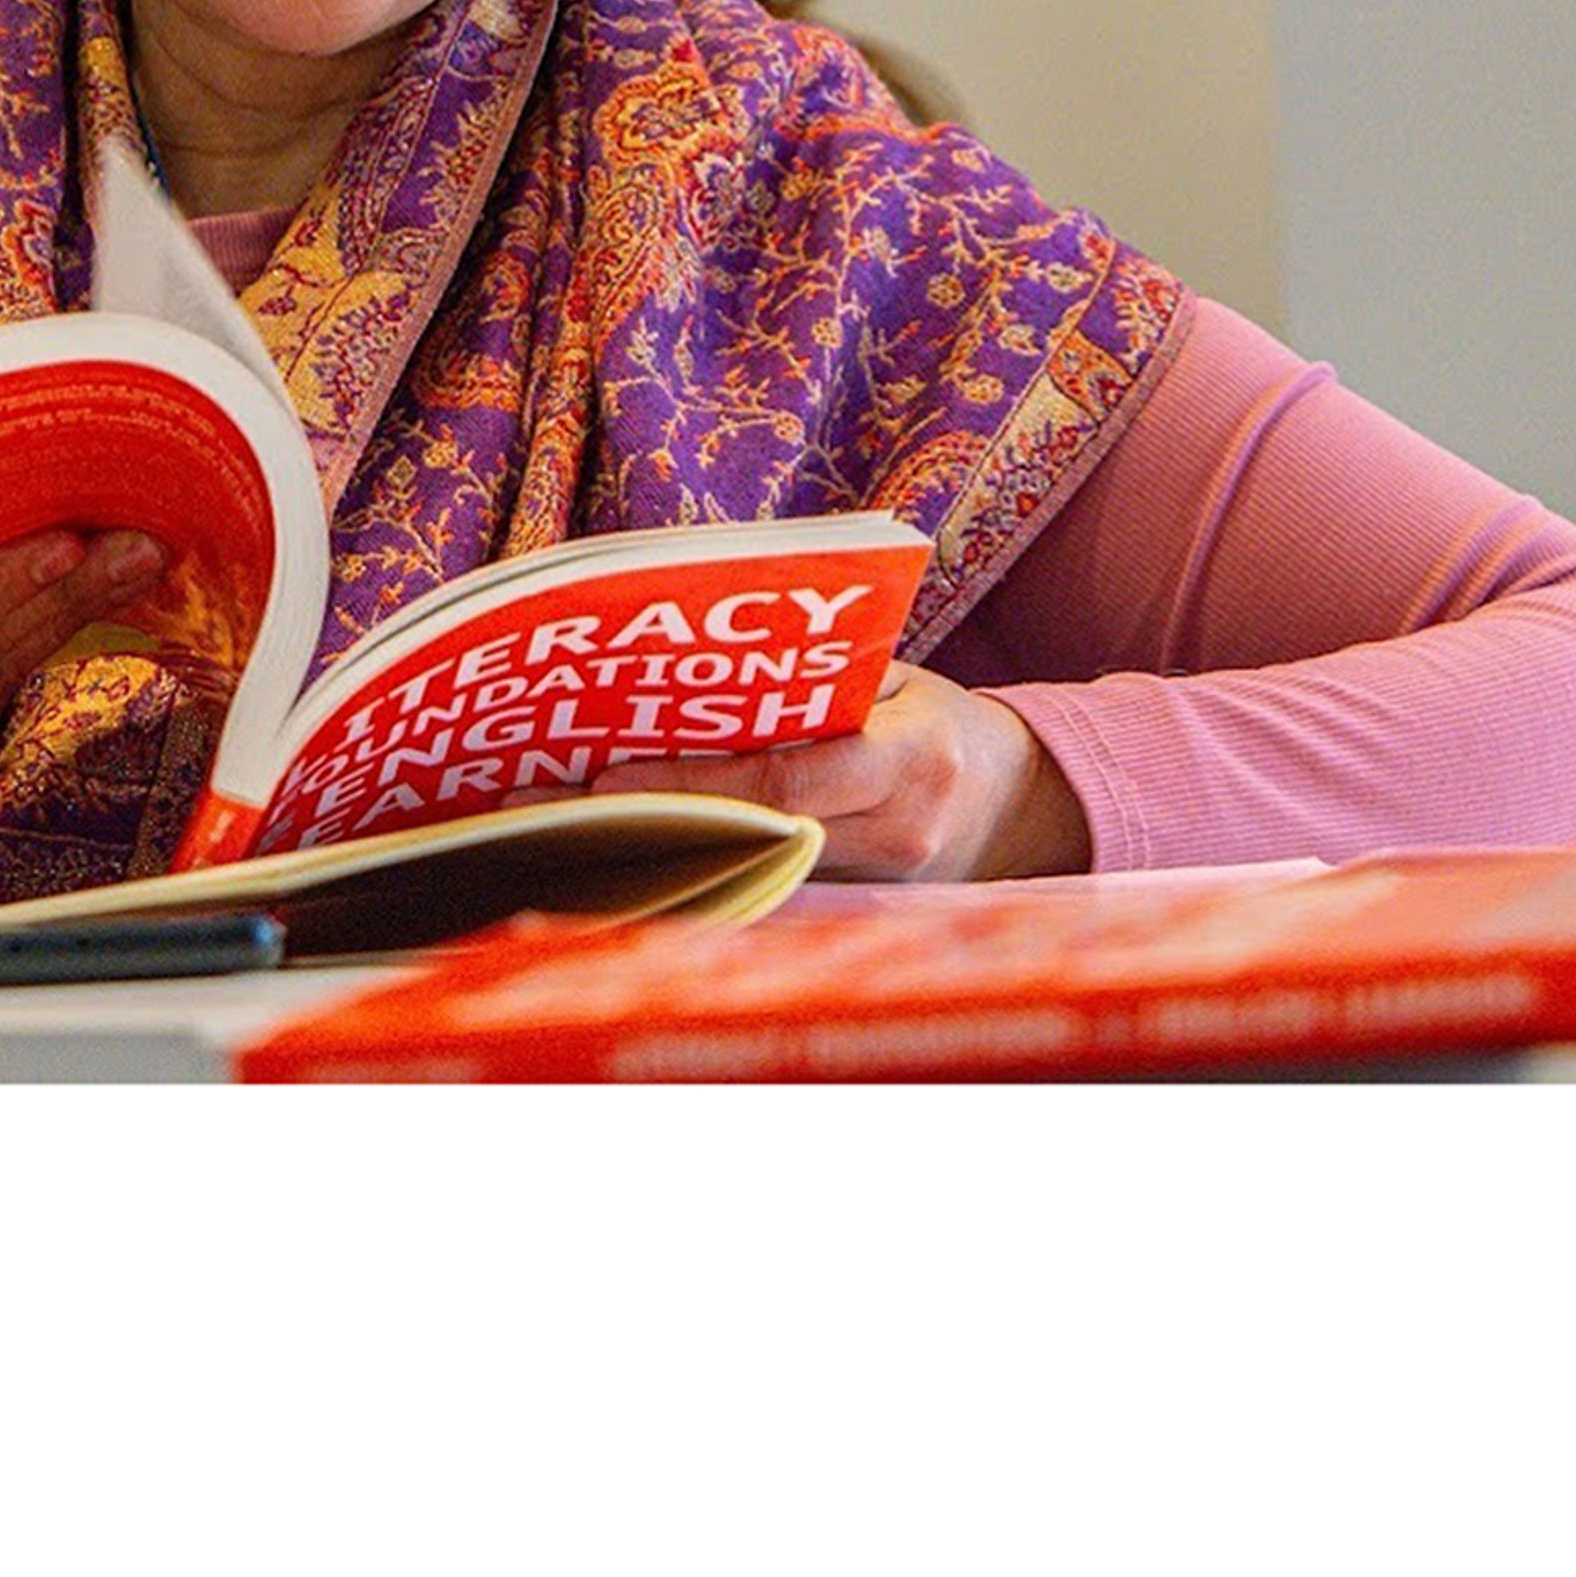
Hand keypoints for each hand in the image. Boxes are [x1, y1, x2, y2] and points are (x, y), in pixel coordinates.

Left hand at [577, 663, 1092, 880]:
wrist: (1019, 802)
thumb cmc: (937, 717)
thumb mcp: (895, 678)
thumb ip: (815, 680)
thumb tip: (690, 668)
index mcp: (913, 760)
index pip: (786, 784)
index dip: (693, 785)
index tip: (607, 777)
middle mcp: (897, 834)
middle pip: (748, 837)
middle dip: (647, 822)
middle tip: (556, 808)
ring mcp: (876, 884)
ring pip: (744, 873)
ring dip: (654, 852)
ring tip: (563, 833)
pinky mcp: (852, 908)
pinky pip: (757, 888)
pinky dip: (688, 870)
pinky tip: (618, 857)